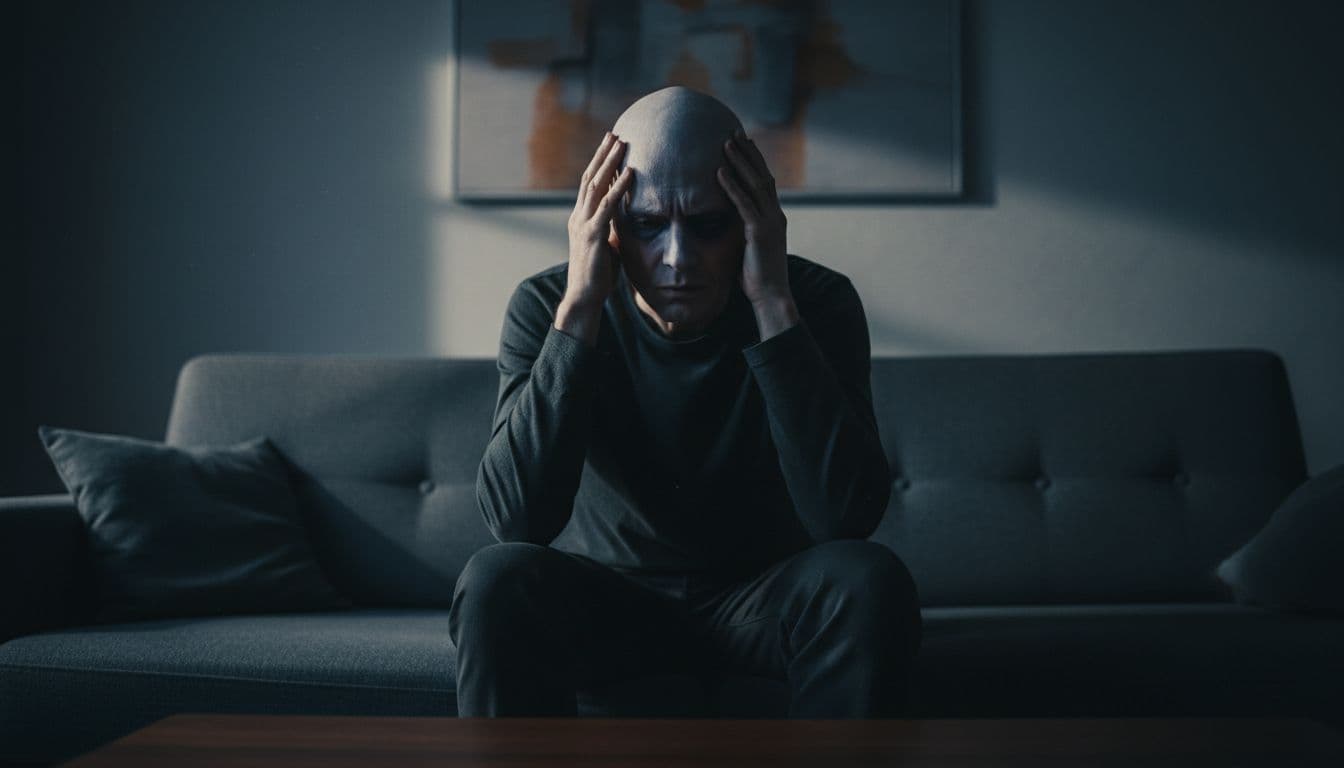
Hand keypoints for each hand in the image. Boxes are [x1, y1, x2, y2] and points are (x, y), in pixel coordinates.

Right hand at [564, 131, 634, 312]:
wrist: (584, 297)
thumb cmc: (598, 277)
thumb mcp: (607, 247)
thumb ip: (612, 230)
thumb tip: (625, 221)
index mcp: (580, 219)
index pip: (588, 184)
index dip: (598, 164)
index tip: (609, 146)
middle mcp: (578, 217)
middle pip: (590, 177)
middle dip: (602, 154)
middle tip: (614, 134)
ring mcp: (584, 224)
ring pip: (596, 185)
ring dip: (610, 162)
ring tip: (622, 143)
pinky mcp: (593, 234)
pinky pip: (608, 205)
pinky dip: (619, 186)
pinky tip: (631, 172)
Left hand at [717, 131, 790, 307]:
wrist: (772, 297)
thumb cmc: (757, 278)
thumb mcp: (750, 248)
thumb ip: (743, 231)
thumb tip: (727, 224)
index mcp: (774, 218)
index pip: (765, 182)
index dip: (754, 162)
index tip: (743, 144)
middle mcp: (775, 215)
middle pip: (762, 175)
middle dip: (748, 153)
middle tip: (735, 132)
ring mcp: (770, 222)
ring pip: (755, 184)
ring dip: (740, 162)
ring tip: (726, 143)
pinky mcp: (759, 232)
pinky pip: (744, 203)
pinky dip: (732, 186)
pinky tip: (720, 172)